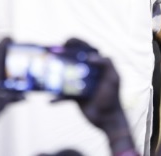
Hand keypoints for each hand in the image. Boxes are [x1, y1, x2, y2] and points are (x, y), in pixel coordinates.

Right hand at [58, 39, 134, 154]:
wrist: (108, 119)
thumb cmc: (113, 98)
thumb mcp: (113, 78)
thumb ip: (106, 64)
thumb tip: (90, 56)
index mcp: (97, 66)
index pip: (86, 50)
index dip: (77, 43)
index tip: (67, 41)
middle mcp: (87, 72)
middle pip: (73, 60)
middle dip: (62, 55)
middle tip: (53, 52)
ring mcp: (79, 84)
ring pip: (65, 75)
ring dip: (55, 73)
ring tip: (46, 70)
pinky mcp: (75, 96)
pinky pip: (63, 95)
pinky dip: (56, 97)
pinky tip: (50, 99)